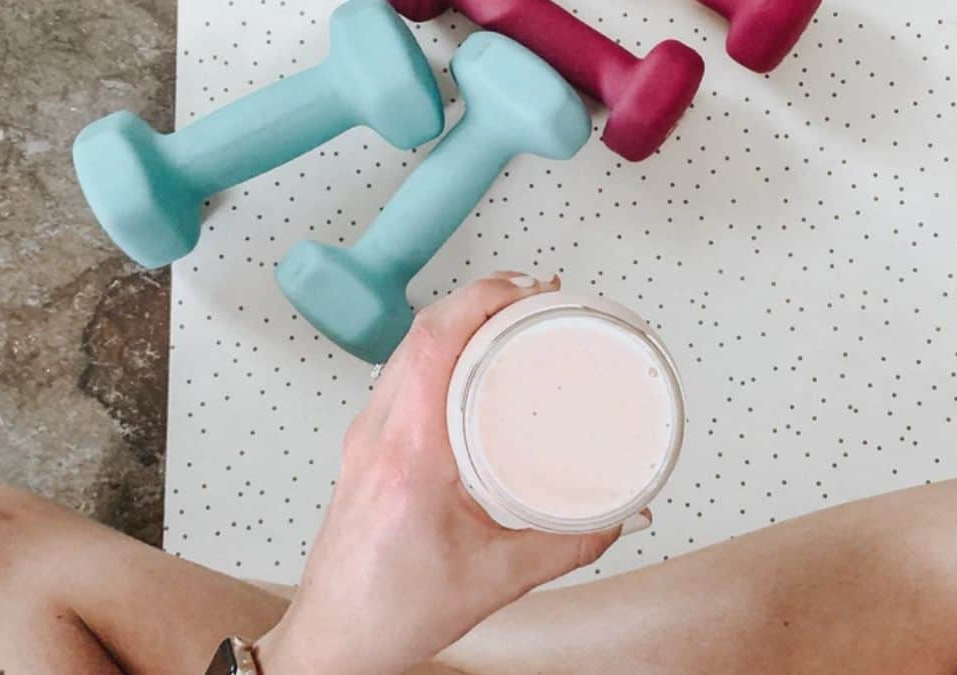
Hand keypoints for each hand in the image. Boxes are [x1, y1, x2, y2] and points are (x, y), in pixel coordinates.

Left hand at [254, 272, 640, 674]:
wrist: (336, 638)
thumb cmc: (388, 612)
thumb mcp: (497, 580)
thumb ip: (570, 545)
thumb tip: (620, 516)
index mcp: (407, 456)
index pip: (434, 343)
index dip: (482, 299)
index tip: (527, 291)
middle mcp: (377, 435)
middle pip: (421, 332)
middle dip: (480, 298)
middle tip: (533, 297)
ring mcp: (366, 437)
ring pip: (406, 348)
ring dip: (456, 320)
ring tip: (507, 317)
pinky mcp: (366, 446)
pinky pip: (400, 374)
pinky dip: (439, 351)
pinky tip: (469, 362)